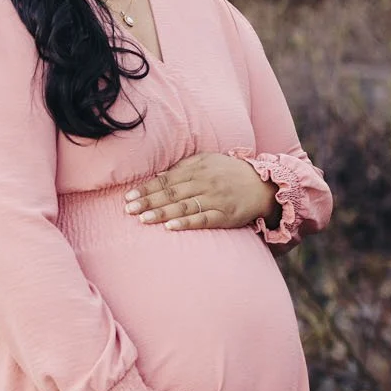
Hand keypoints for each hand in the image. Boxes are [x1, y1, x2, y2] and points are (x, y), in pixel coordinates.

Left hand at [126, 153, 276, 231]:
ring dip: (162, 213)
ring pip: (184, 206)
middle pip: (171, 193)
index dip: (146, 189)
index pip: (166, 180)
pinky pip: (203, 220)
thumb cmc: (229, 173)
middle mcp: (204, 183)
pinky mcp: (225, 215)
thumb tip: (158, 176)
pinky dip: (186, 223)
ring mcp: (215, 199)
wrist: (262, 185)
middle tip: (128, 210)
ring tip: (143, 219)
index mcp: (197, 169)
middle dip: (148, 202)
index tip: (128, 197)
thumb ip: (183, 168)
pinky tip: (170, 227)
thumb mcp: (207, 162)